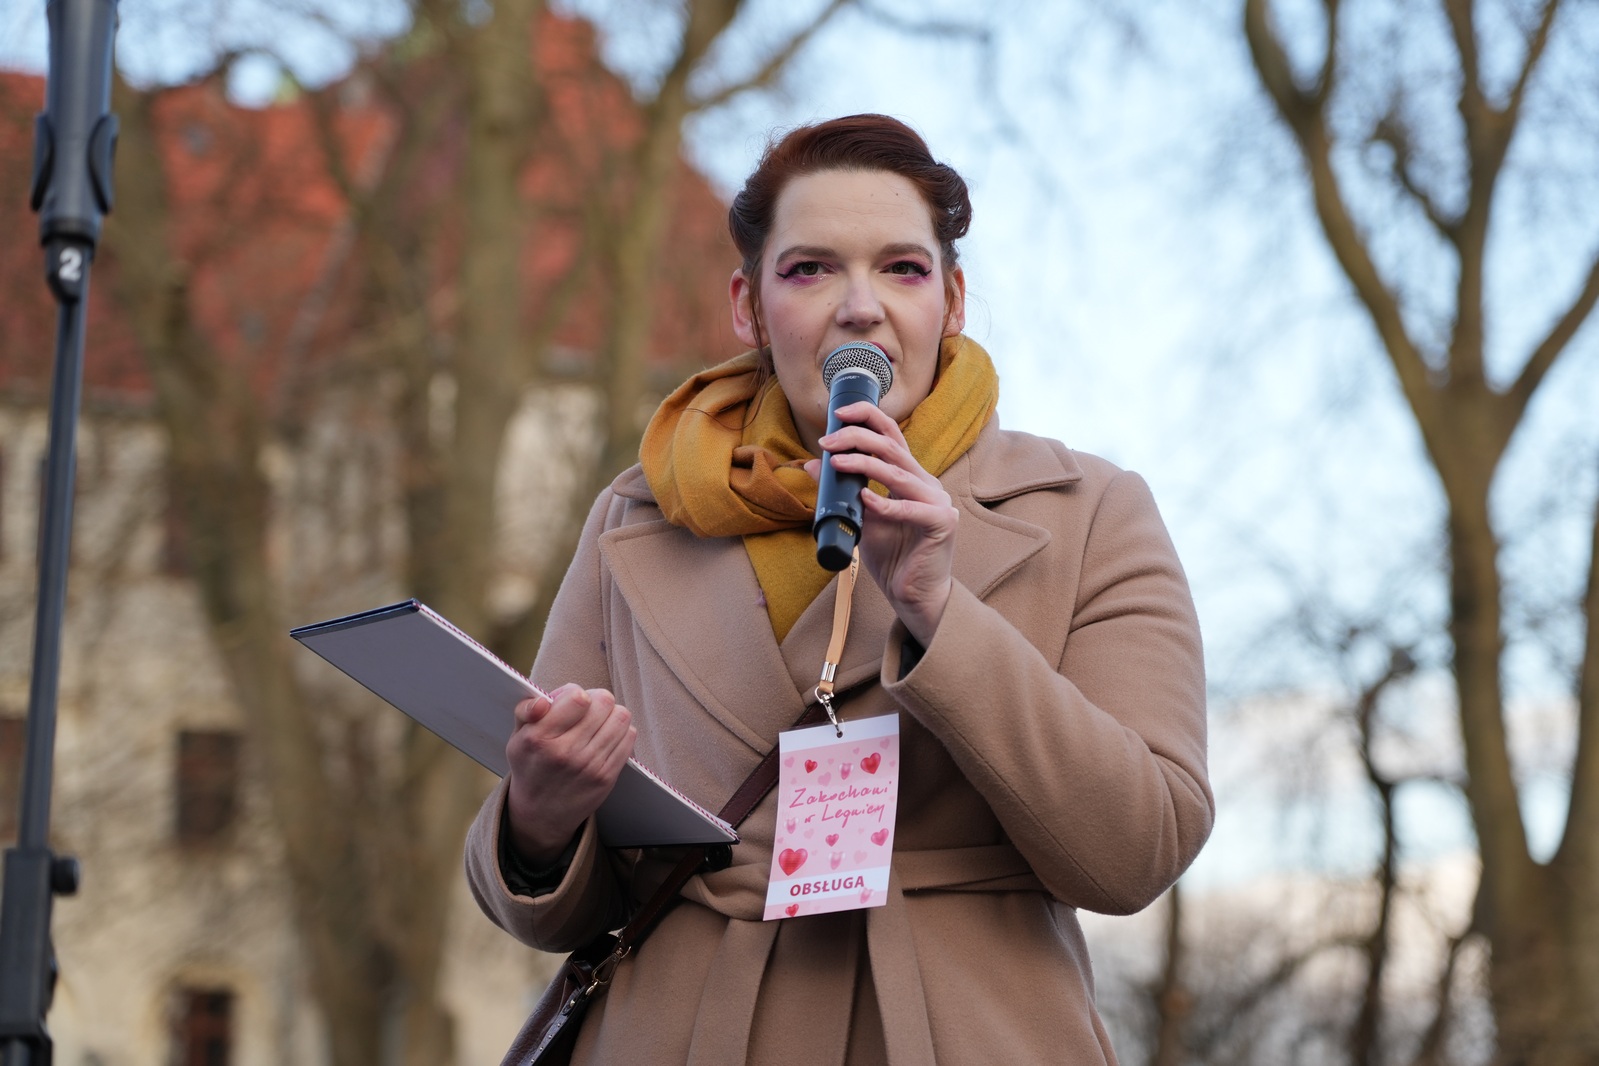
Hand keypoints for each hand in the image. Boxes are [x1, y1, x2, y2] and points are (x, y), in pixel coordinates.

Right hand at [504, 683, 635, 864]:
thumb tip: (542, 701)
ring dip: (611, 715)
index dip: (576, 693)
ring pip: (621, 717)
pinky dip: (621, 732)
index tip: (569, 703)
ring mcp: (589, 766)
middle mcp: (565, 753)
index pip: (577, 697)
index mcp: (539, 739)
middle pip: (604, 702)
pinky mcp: (606, 777)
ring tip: (598, 723)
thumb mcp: (517, 738)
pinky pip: (629, 738)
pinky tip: (606, 738)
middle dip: (596, 701)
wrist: (540, 814)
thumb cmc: (531, 767)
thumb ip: (525, 710)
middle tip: (587, 711)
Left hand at [806, 401, 958, 645]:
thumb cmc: (892, 557)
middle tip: (826, 440)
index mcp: (910, 477)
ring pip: (899, 472)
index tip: (838, 412)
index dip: (868, 417)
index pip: (892, 435)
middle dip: (857, 437)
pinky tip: (865, 499)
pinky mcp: (941, 524)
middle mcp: (926, 483)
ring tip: (836, 461)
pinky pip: (911, 509)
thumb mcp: (861, 519)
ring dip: (864, 463)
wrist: (915, 596)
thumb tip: (811, 465)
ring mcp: (937, 502)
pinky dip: (885, 503)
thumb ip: (842, 493)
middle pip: (893, 447)